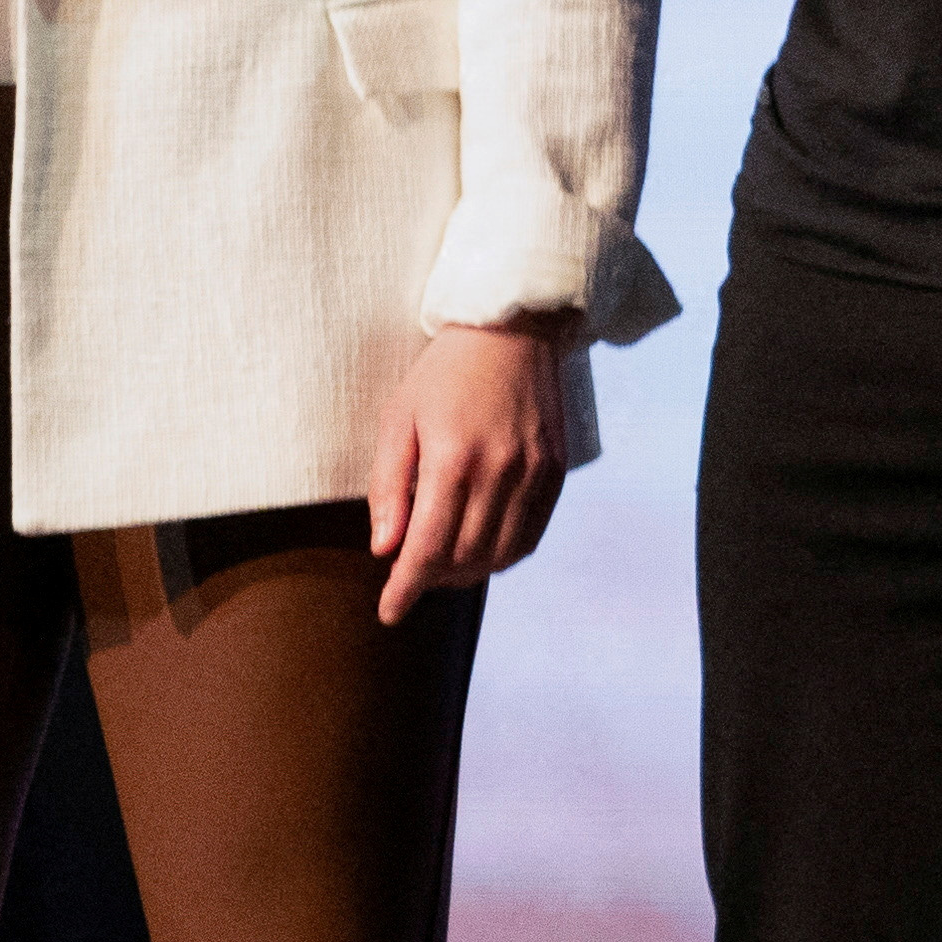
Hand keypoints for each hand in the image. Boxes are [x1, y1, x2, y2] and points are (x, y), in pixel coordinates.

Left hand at [364, 319, 578, 623]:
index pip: (427, 547)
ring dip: (466, 573)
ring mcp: (534, 471)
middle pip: (463, 557)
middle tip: (410, 574)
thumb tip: (385, 549)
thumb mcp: (398, 419)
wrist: (512, 329)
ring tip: (443, 565)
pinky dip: (503, 555)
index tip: (389, 612)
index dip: (405, 587)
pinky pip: (531, 536)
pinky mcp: (556, 470)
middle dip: (431, 579)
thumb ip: (388, 486)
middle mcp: (499, 470)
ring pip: (499, 554)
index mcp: (452, 457)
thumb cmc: (444, 374)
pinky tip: (482, 550)